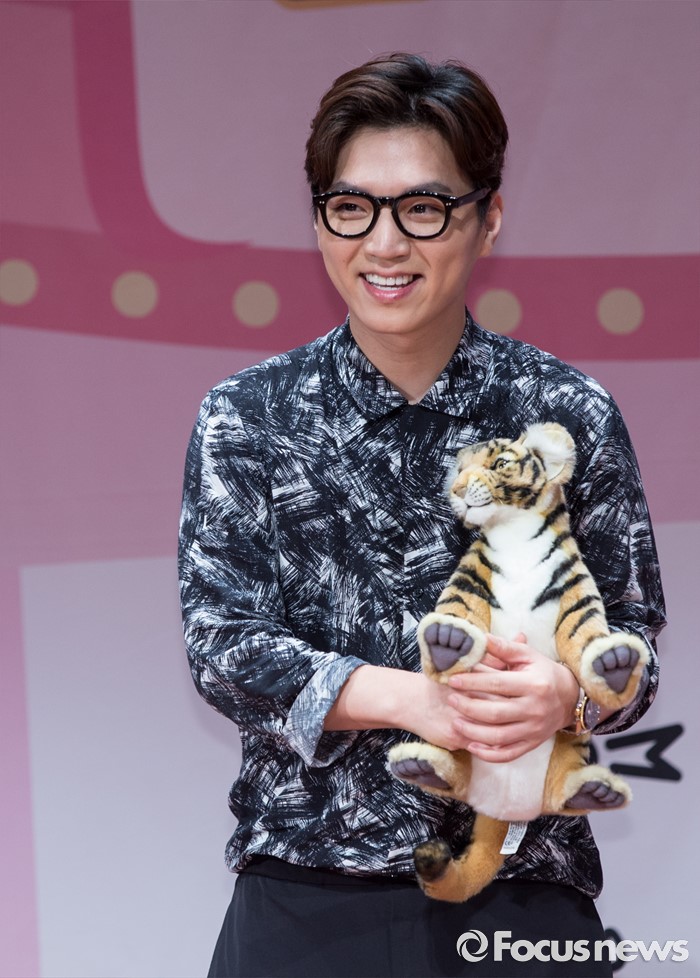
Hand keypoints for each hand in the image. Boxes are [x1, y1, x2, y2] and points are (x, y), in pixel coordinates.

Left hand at [443, 633, 579, 762]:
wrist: (570, 697)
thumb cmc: (543, 672)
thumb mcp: (528, 656)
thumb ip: (504, 648)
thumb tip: (480, 638)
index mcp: (534, 685)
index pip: (497, 684)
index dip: (472, 682)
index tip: (453, 679)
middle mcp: (535, 709)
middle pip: (495, 713)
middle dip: (468, 707)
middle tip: (451, 699)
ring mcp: (534, 730)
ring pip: (499, 737)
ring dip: (473, 732)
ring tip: (455, 721)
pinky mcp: (532, 744)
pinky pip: (508, 754)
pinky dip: (488, 753)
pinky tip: (471, 745)